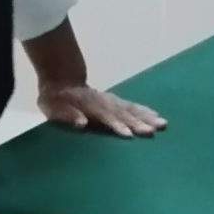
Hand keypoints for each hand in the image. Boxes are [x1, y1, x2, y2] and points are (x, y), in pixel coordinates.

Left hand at [38, 82, 166, 137]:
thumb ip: (66, 115)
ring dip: (146, 116)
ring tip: (162, 124)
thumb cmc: (54, 99)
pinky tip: (155, 115)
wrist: (61, 79)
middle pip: (122, 113)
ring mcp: (110, 100)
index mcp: (88, 106)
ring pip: (130, 108)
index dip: (116, 125)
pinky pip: (131, 105)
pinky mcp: (114, 101)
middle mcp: (103, 102)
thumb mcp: (52, 107)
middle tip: (152, 131)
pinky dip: (144, 110)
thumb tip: (82, 123)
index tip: (129, 134)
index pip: (105, 117)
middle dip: (137, 122)